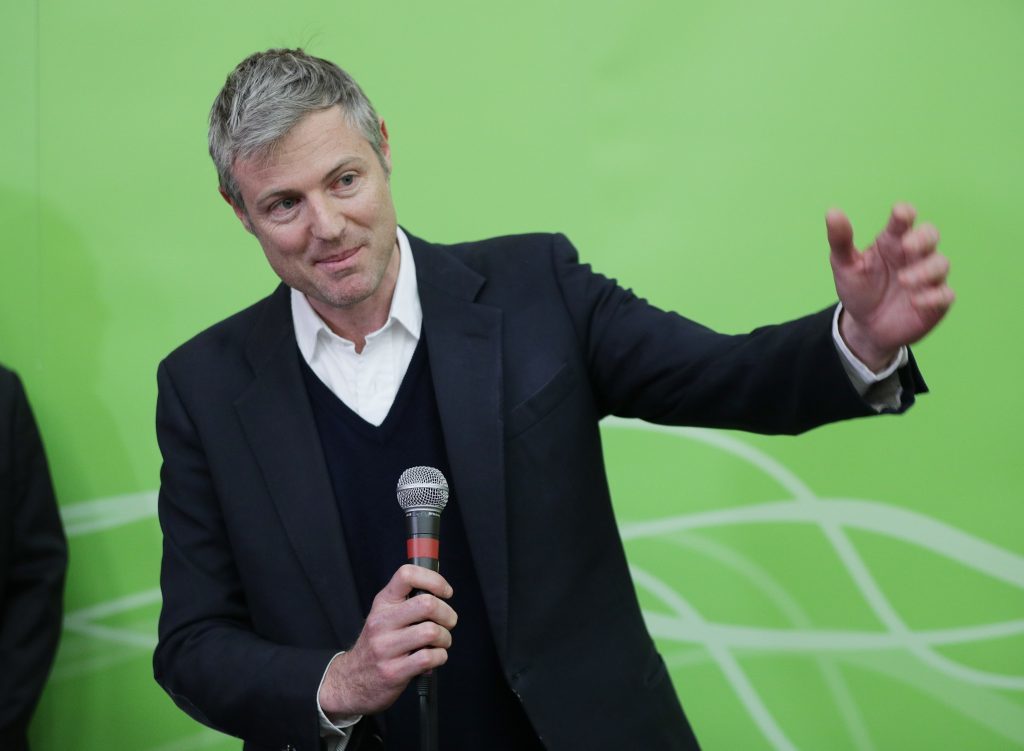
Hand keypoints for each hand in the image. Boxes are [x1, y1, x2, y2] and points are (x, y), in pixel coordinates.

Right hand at [318, 564, 456, 715]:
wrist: (351, 681)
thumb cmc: (378, 645)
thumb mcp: (385, 616)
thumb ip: (408, 602)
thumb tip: (440, 590)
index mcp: (383, 603)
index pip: (407, 575)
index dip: (434, 580)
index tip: (445, 592)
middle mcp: (382, 622)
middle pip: (427, 604)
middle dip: (447, 614)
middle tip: (447, 623)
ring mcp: (386, 647)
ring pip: (432, 632)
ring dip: (445, 638)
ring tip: (439, 643)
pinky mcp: (394, 671)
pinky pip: (429, 657)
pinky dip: (440, 657)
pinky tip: (433, 658)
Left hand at [827, 203, 953, 370]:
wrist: (866, 327)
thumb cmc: (859, 289)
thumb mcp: (844, 266)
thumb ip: (840, 241)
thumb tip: (832, 212)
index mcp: (892, 241)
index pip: (903, 220)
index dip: (905, 213)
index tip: (900, 213)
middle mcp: (914, 255)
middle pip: (930, 235)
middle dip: (923, 238)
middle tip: (907, 246)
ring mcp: (927, 278)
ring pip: (941, 264)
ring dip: (926, 270)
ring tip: (904, 280)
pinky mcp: (935, 302)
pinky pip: (945, 295)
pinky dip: (934, 296)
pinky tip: (916, 301)